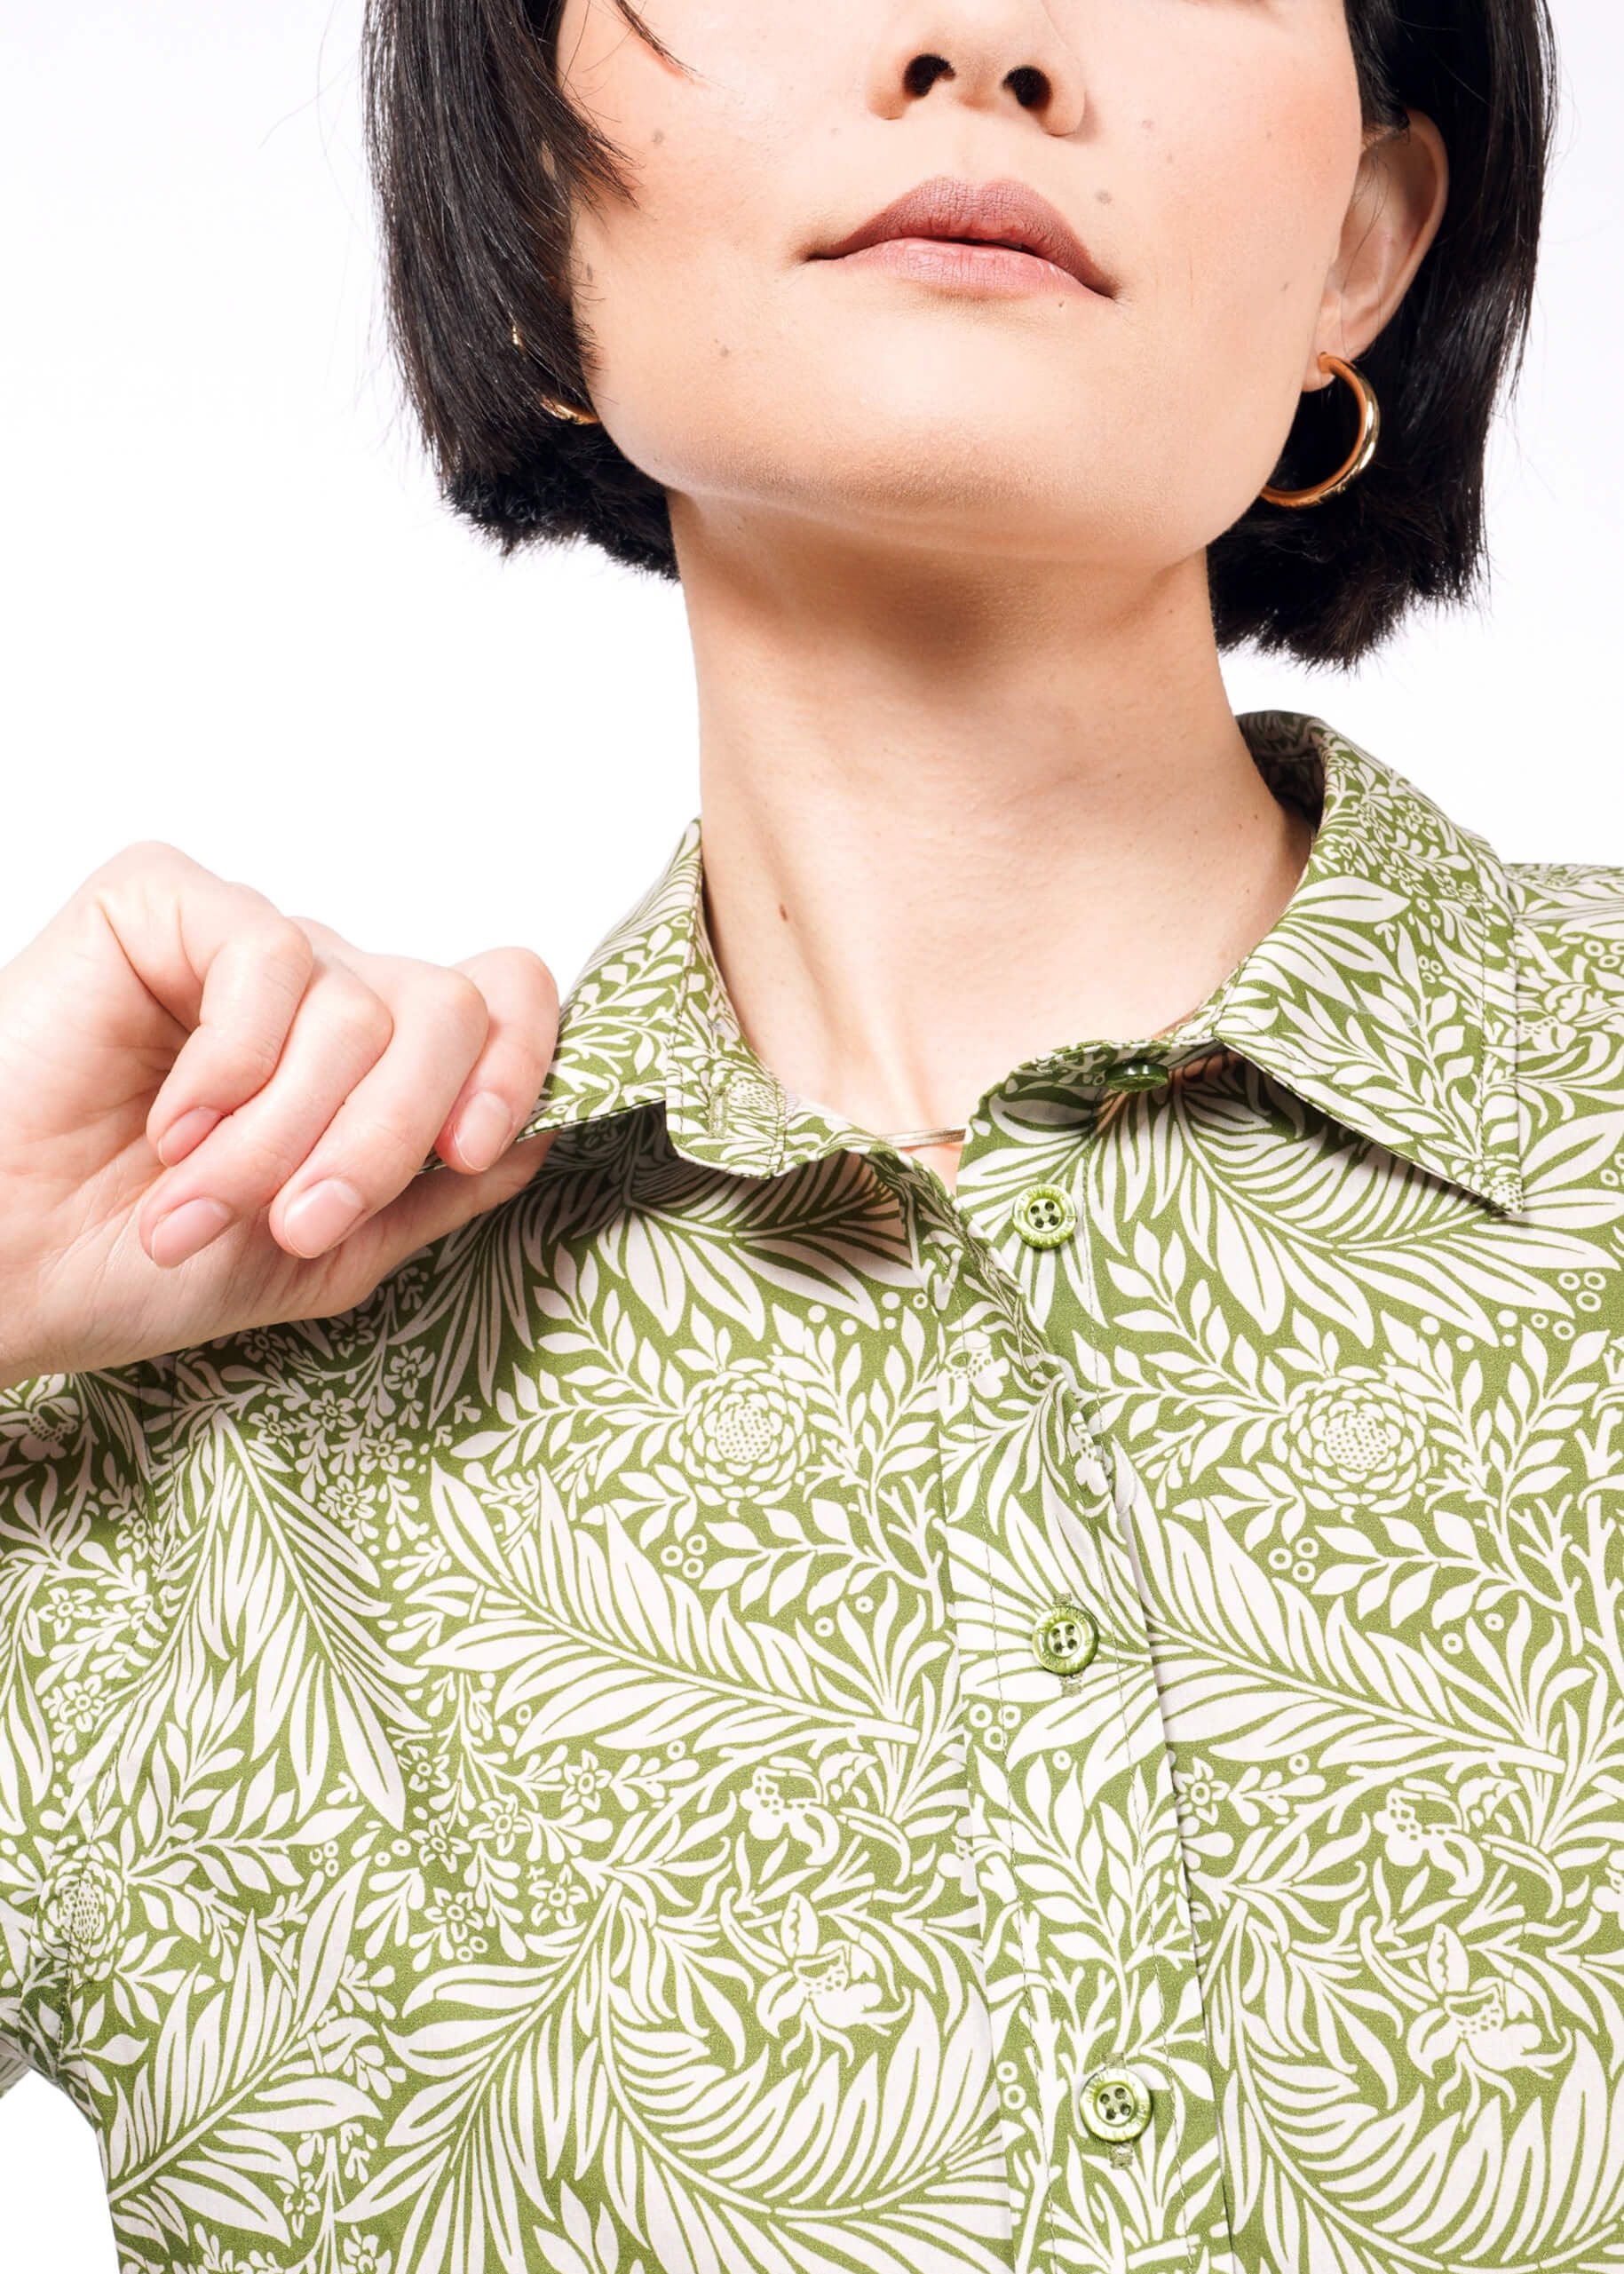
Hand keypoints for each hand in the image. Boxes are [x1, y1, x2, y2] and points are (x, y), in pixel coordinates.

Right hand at [0, 841, 558, 1388]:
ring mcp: (247, 943)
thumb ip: (440, 1192)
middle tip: (302, 1220)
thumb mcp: (331, 1253)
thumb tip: (546, 1132)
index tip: (467, 1149)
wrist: (1, 1273)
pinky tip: (168, 1124)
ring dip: (285, 1135)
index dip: (519, 1064)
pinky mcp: (165, 904)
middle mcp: (324, 989)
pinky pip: (270, 960)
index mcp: (373, 1060)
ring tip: (203, 1204)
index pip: (504, 996)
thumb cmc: (139, 1267)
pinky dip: (231, 1068)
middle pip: (450, 1009)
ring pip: (361, 1008)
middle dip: (388, 1136)